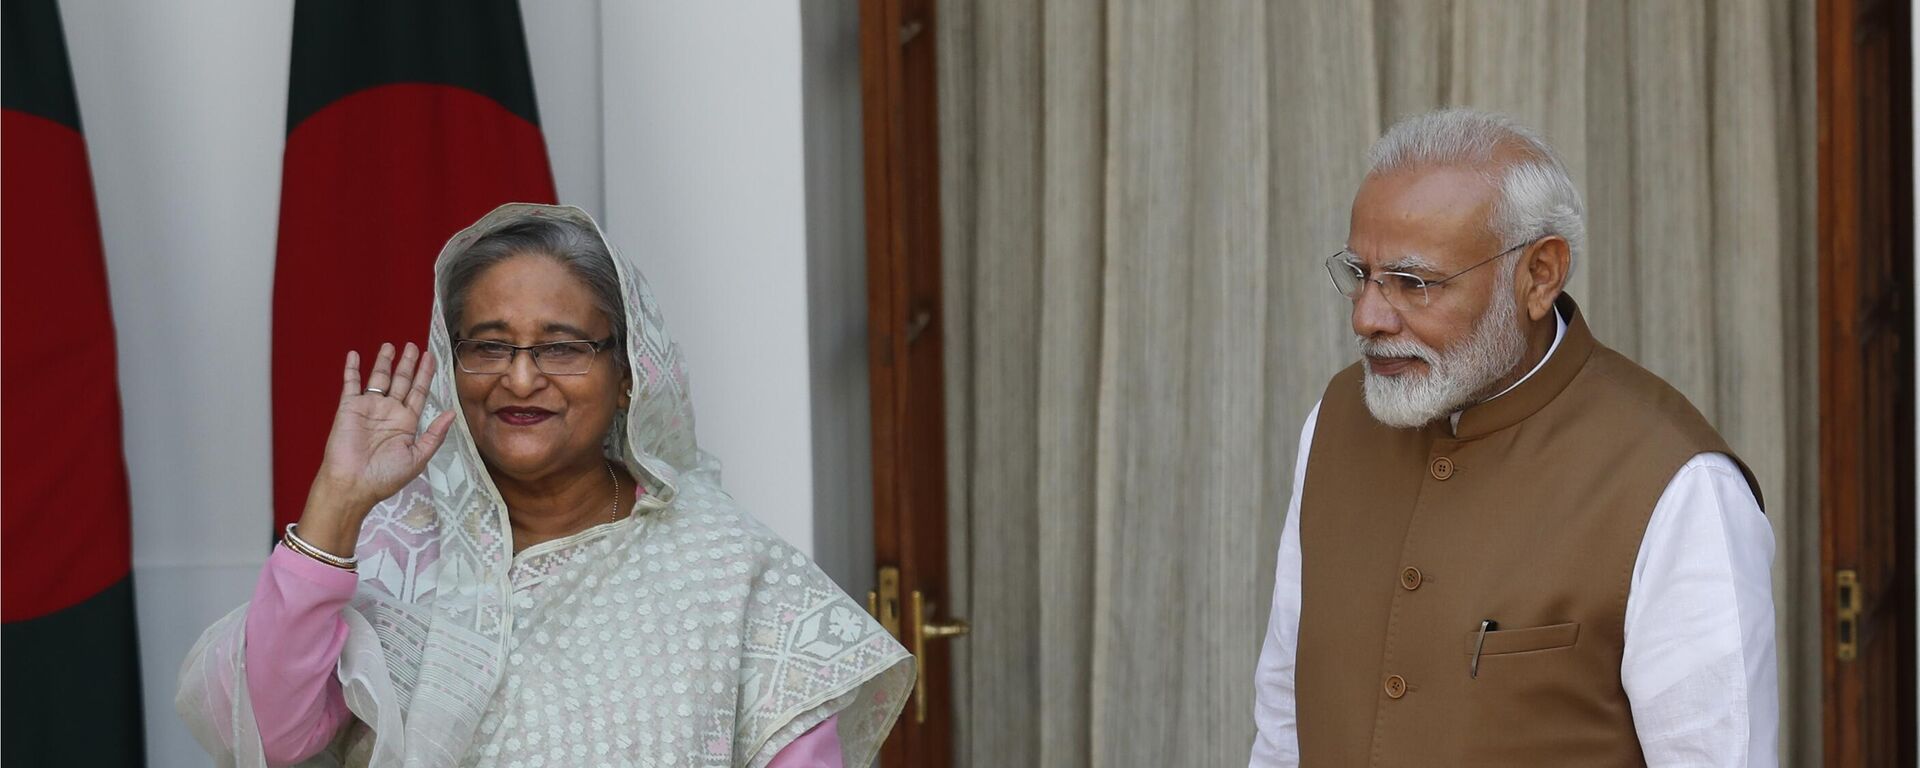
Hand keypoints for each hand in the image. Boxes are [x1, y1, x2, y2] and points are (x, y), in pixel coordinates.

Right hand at [296, 343, 455, 553]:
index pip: (419, 392)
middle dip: (407, 363)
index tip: (430, 357)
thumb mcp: (418, 457)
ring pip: (378, 378)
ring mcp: (368, 408)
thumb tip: (453, 413)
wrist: (353, 485)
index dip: (425, 374)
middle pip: (401, 381)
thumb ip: (435, 434)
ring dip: (384, 361)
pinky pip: (350, 384)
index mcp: (406, 423)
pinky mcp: (349, 408)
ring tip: (390, 345)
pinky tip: (355, 355)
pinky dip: (352, 369)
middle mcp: (388, 412)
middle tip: (413, 346)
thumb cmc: (385, 477)